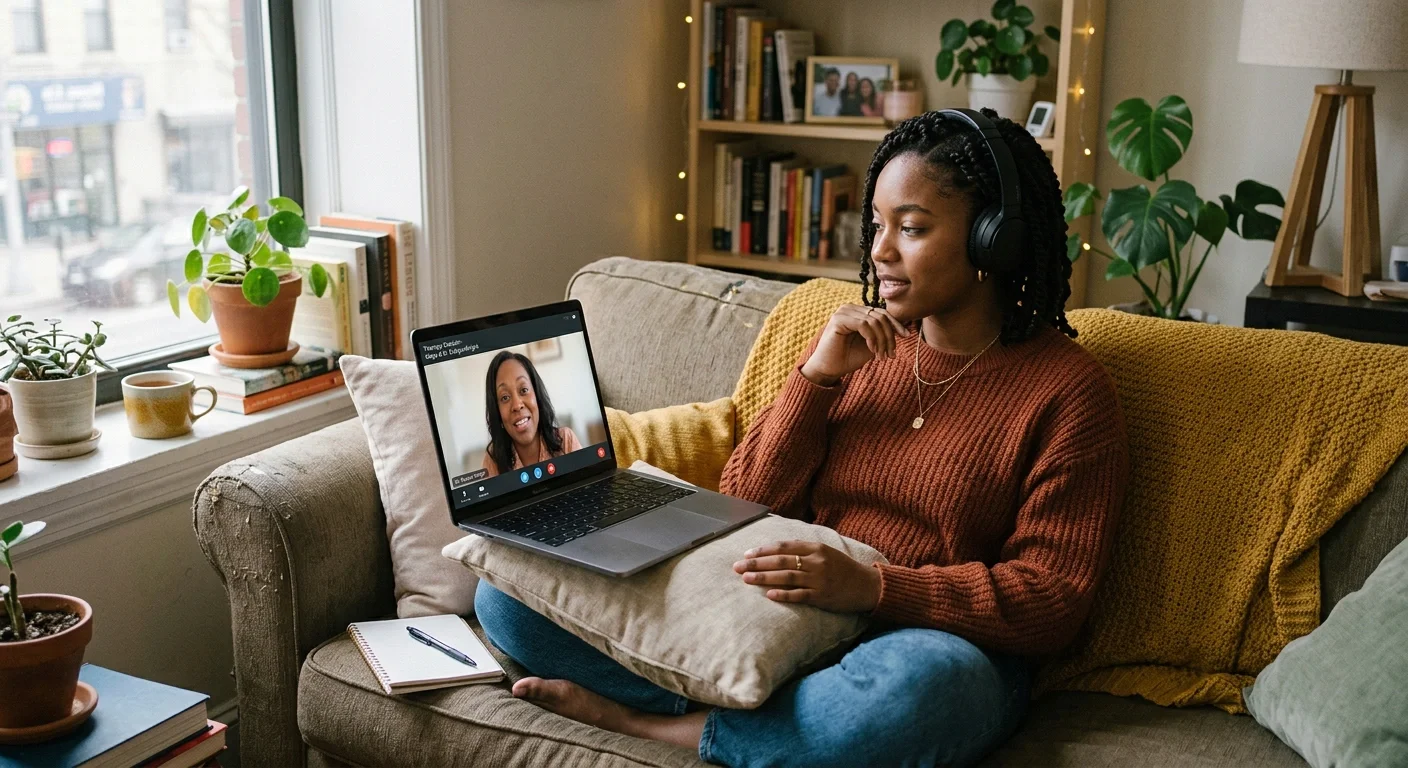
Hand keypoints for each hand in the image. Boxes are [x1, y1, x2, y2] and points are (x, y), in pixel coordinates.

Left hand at [733, 540, 880, 613]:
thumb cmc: (843, 569)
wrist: (867, 586)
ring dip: (764, 578)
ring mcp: (819, 579)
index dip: (763, 550)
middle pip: (780, 561)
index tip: (746, 553)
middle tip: (737, 566)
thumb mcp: (826, 552)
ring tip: (746, 579)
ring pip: (786, 577)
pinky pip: (799, 595)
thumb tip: (778, 550)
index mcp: (815, 548)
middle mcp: (816, 562)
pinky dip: (783, 595)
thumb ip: (805, 550)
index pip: (784, 546)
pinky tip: (768, 595)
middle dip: (756, 563)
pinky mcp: (822, 596)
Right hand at [799, 304, 908, 386]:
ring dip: (882, 340)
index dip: (896, 324)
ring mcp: (843, 312)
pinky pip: (864, 324)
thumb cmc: (848, 358)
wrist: (828, 369)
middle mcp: (850, 308)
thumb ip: (882, 334)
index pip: (882, 313)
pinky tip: (872, 350)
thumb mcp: (872, 344)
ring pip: (874, 321)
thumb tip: (902, 327)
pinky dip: (872, 338)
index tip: (906, 336)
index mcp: (857, 312)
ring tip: (881, 356)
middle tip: (891, 354)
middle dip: (889, 336)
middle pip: (880, 316)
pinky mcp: (838, 319)